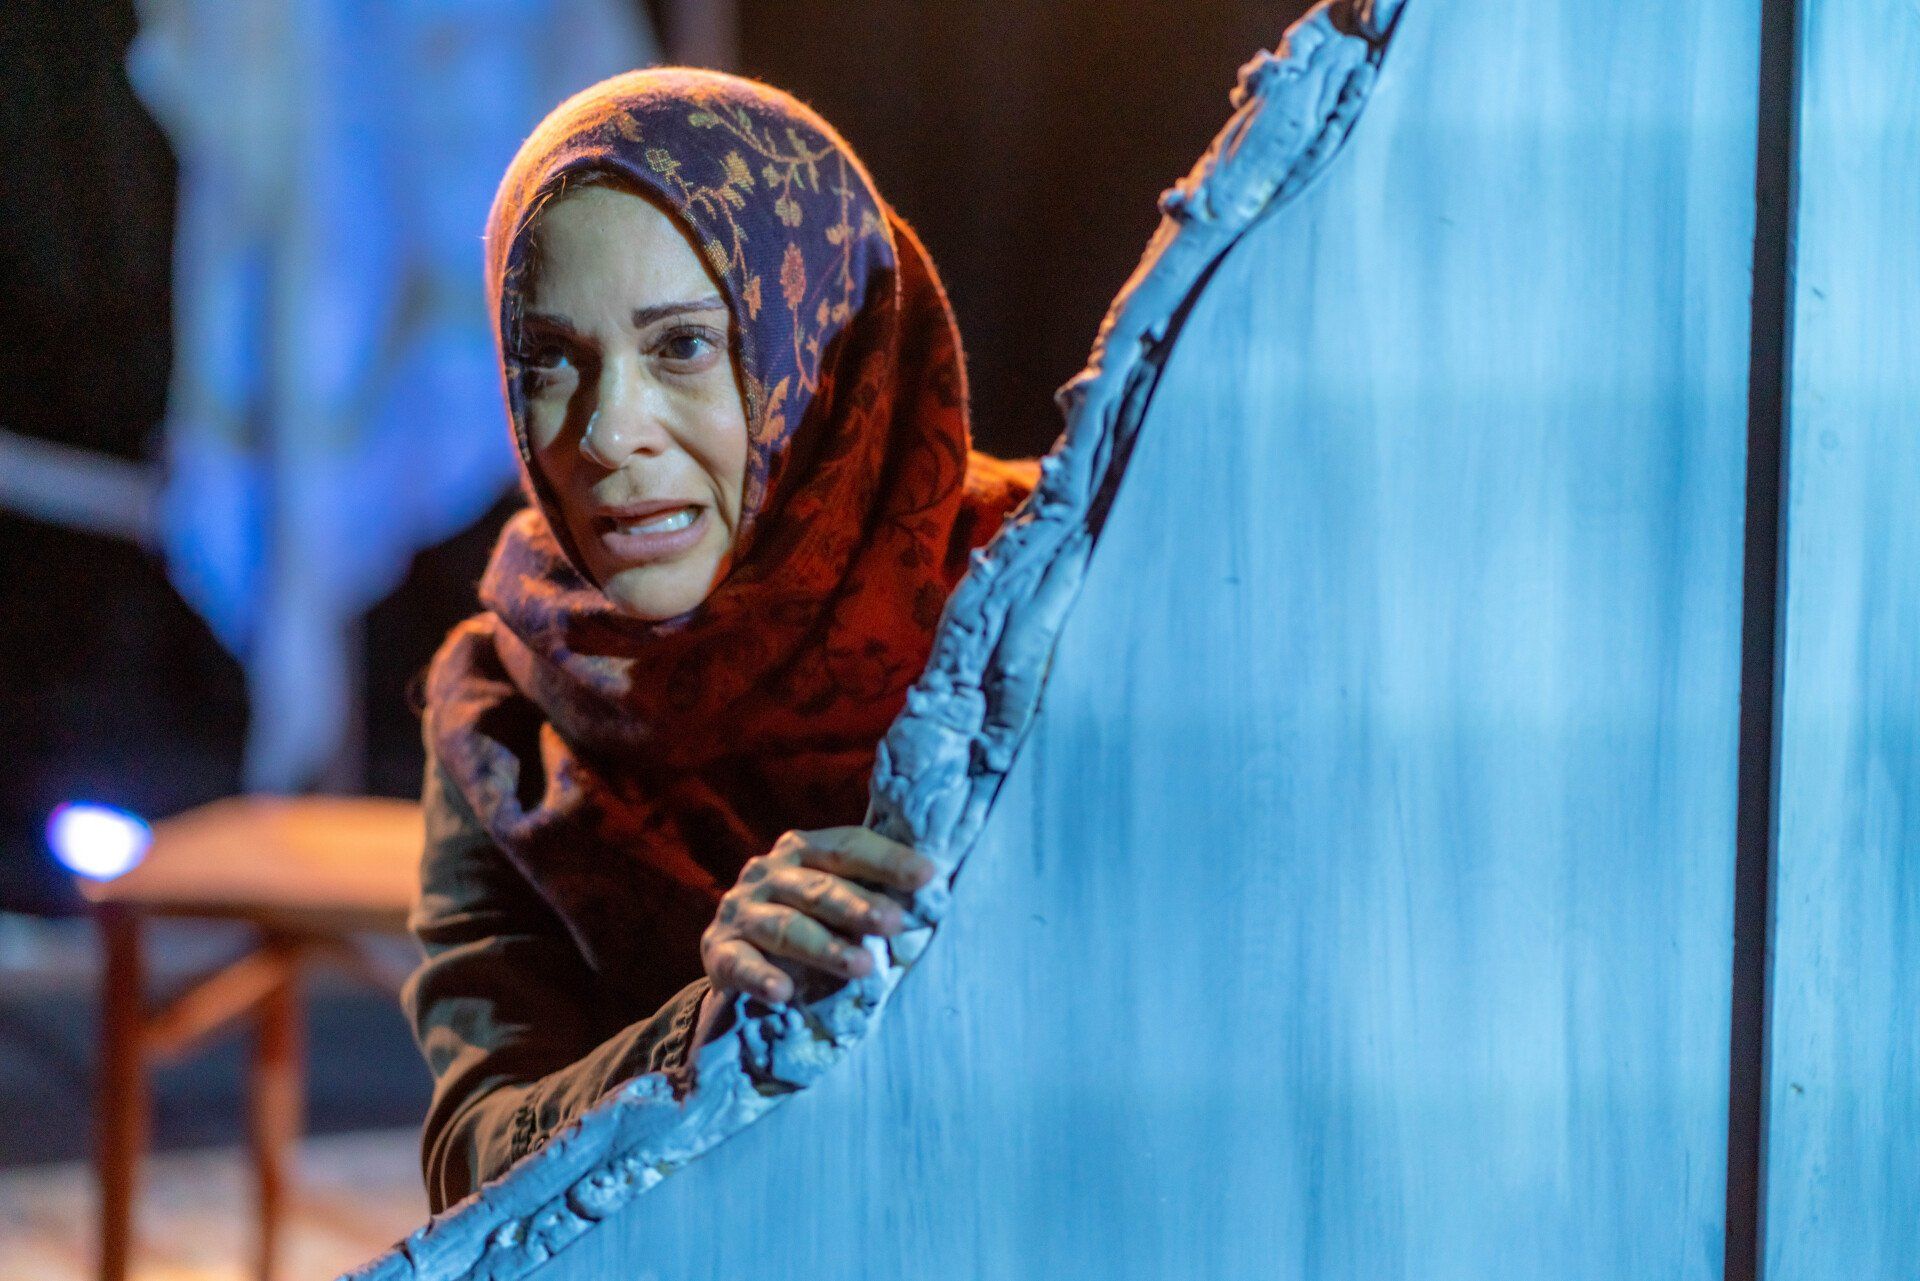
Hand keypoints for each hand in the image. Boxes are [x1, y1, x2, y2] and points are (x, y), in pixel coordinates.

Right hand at [700, 826, 935, 1006]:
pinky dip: (761, 977)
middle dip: (859, 906)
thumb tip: (935, 890)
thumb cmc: (806, 921)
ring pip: (786, 926)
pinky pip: (740, 963)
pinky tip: (783, 991)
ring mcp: (741, 911)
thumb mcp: (834, 899)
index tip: (928, 876)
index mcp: (801, 849)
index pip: (847, 846)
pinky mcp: (718, 950)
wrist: (738, 957)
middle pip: (818, 887)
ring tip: (862, 967)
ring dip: (825, 947)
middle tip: (895, 923)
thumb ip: (871, 890)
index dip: (887, 859)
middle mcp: (767, 872)